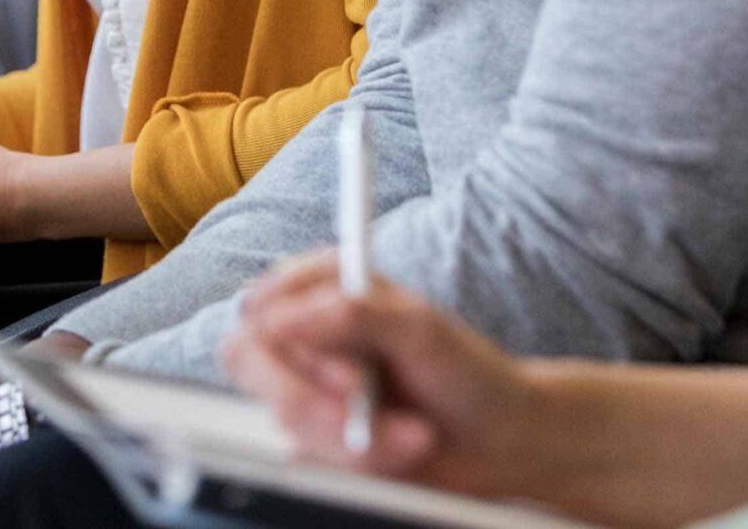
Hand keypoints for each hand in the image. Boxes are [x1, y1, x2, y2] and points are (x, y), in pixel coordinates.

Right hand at [221, 251, 544, 498]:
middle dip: (314, 401)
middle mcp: (307, 332)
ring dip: (353, 439)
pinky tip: (399, 449)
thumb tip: (280, 318)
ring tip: (412, 435)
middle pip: (250, 360)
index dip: (292, 344)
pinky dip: (360, 463)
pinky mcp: (317, 437)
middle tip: (365, 409)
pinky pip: (307, 457)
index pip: (262, 305)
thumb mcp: (418, 329)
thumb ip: (349, 312)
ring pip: (284, 417)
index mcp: (324, 285)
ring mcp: (309, 387)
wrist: (497, 441)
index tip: (349, 375)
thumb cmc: (465, 372)